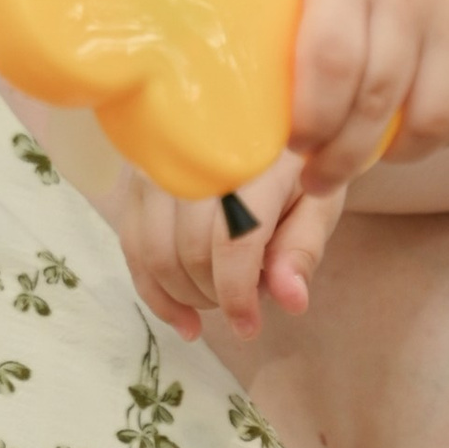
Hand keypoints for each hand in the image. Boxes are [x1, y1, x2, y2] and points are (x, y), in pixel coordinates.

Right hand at [112, 156, 346, 341]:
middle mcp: (196, 155)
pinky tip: (180, 314)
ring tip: (213, 302)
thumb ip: (303, 249)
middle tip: (241, 302)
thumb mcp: (317, 202)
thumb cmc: (296, 165)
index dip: (237, 295)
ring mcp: (159, 162)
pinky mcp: (136, 175)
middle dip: (213, 295)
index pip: (233, 241)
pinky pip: (131, 244)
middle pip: (188, 251)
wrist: (261, 119)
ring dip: (182, 295)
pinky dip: (152, 289)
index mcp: (254, 159)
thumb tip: (291, 302)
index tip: (249, 328)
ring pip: (153, 252)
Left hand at [292, 0, 448, 194]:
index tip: (297, 145)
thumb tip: (247, 118)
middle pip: (377, 100)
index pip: (331, 60)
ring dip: (392, 157)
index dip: (312, 118)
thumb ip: (295, 35)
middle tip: (321, 179)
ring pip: (430, 121)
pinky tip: (410, 136)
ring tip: (368, 158)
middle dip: (343, 156)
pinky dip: (434, 144)